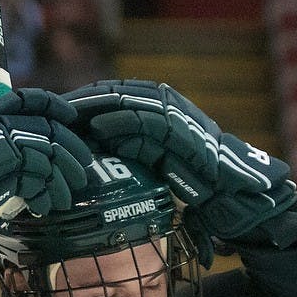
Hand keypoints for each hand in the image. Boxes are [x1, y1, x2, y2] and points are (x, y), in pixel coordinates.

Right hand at [0, 89, 92, 285]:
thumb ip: (9, 157)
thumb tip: (46, 155)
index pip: (25, 100)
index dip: (53, 107)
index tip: (71, 119)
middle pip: (43, 125)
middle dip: (69, 149)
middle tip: (83, 170)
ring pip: (45, 149)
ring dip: (62, 176)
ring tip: (67, 196)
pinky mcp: (0, 162)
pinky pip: (37, 172)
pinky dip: (45, 191)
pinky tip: (44, 207)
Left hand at [64, 79, 296, 265]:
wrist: (242, 199)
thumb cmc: (204, 196)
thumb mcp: (161, 179)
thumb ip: (139, 168)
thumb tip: (97, 168)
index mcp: (160, 121)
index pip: (116, 102)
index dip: (88, 105)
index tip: (60, 115)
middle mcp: (168, 113)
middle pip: (117, 96)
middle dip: (85, 101)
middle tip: (55, 109)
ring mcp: (178, 119)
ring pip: (129, 102)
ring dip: (97, 105)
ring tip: (68, 112)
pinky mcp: (185, 132)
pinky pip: (148, 121)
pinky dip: (123, 122)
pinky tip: (98, 126)